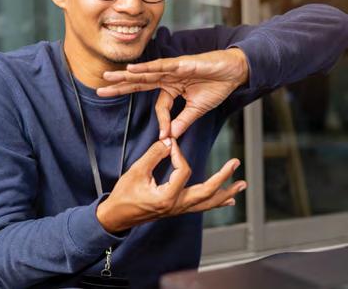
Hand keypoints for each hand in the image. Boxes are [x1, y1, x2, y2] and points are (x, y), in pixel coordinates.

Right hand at [96, 139, 246, 232]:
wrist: (117, 217)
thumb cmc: (124, 195)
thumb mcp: (136, 171)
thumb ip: (154, 154)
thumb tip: (168, 141)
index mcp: (167, 197)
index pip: (182, 170)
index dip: (177, 153)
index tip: (170, 142)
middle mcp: (177, 206)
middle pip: (207, 192)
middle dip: (223, 177)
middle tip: (235, 163)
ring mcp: (178, 210)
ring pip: (208, 203)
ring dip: (226, 193)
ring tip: (241, 185)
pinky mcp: (177, 209)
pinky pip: (201, 207)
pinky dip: (216, 202)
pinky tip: (227, 200)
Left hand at [97, 48, 248, 137]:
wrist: (234, 73)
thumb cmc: (217, 86)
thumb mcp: (197, 109)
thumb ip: (183, 121)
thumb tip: (171, 136)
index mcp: (172, 88)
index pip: (159, 106)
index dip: (161, 121)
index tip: (165, 137)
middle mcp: (168, 77)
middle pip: (139, 83)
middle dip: (120, 87)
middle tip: (100, 89)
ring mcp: (173, 70)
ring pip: (145, 73)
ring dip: (125, 75)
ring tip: (107, 77)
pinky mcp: (181, 64)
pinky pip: (160, 67)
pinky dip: (146, 68)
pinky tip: (131, 69)